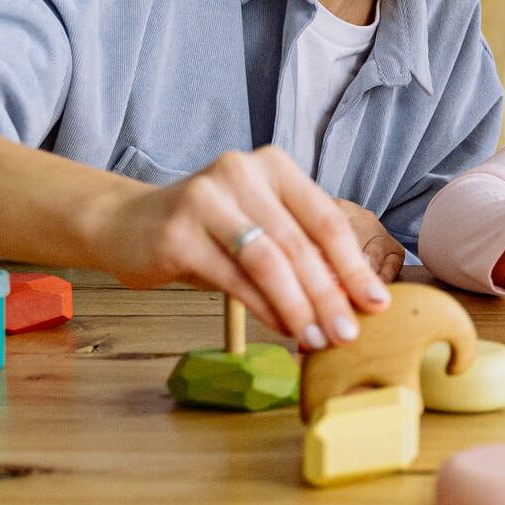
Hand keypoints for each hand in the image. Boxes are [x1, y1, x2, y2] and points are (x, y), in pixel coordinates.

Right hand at [84, 147, 390, 349]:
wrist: (127, 223)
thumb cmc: (207, 230)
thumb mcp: (258, 225)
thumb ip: (300, 250)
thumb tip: (352, 299)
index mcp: (272, 165)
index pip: (326, 218)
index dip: (354, 264)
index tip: (377, 302)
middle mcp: (241, 173)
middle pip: (300, 243)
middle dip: (331, 294)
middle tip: (349, 333)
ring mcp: (207, 200)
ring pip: (269, 261)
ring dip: (300, 305)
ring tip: (319, 339)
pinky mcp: (179, 234)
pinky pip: (234, 278)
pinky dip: (266, 308)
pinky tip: (283, 329)